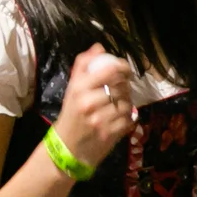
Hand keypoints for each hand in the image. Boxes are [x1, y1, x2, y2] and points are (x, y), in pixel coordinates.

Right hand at [50, 47, 135, 169]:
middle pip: (120, 86)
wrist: (68, 148)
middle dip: (125, 85)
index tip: (125, 69)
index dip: (123, 66)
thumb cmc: (71, 115)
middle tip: (122, 87)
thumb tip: (99, 48)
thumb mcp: (72, 89)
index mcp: (79, 89)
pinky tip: (119, 116)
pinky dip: (128, 116)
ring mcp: (100, 120)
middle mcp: (89, 103)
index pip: (110, 70)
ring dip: (127, 101)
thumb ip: (83, 66)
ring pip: (126, 102)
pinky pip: (128, 118)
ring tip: (120, 102)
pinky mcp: (110, 134)